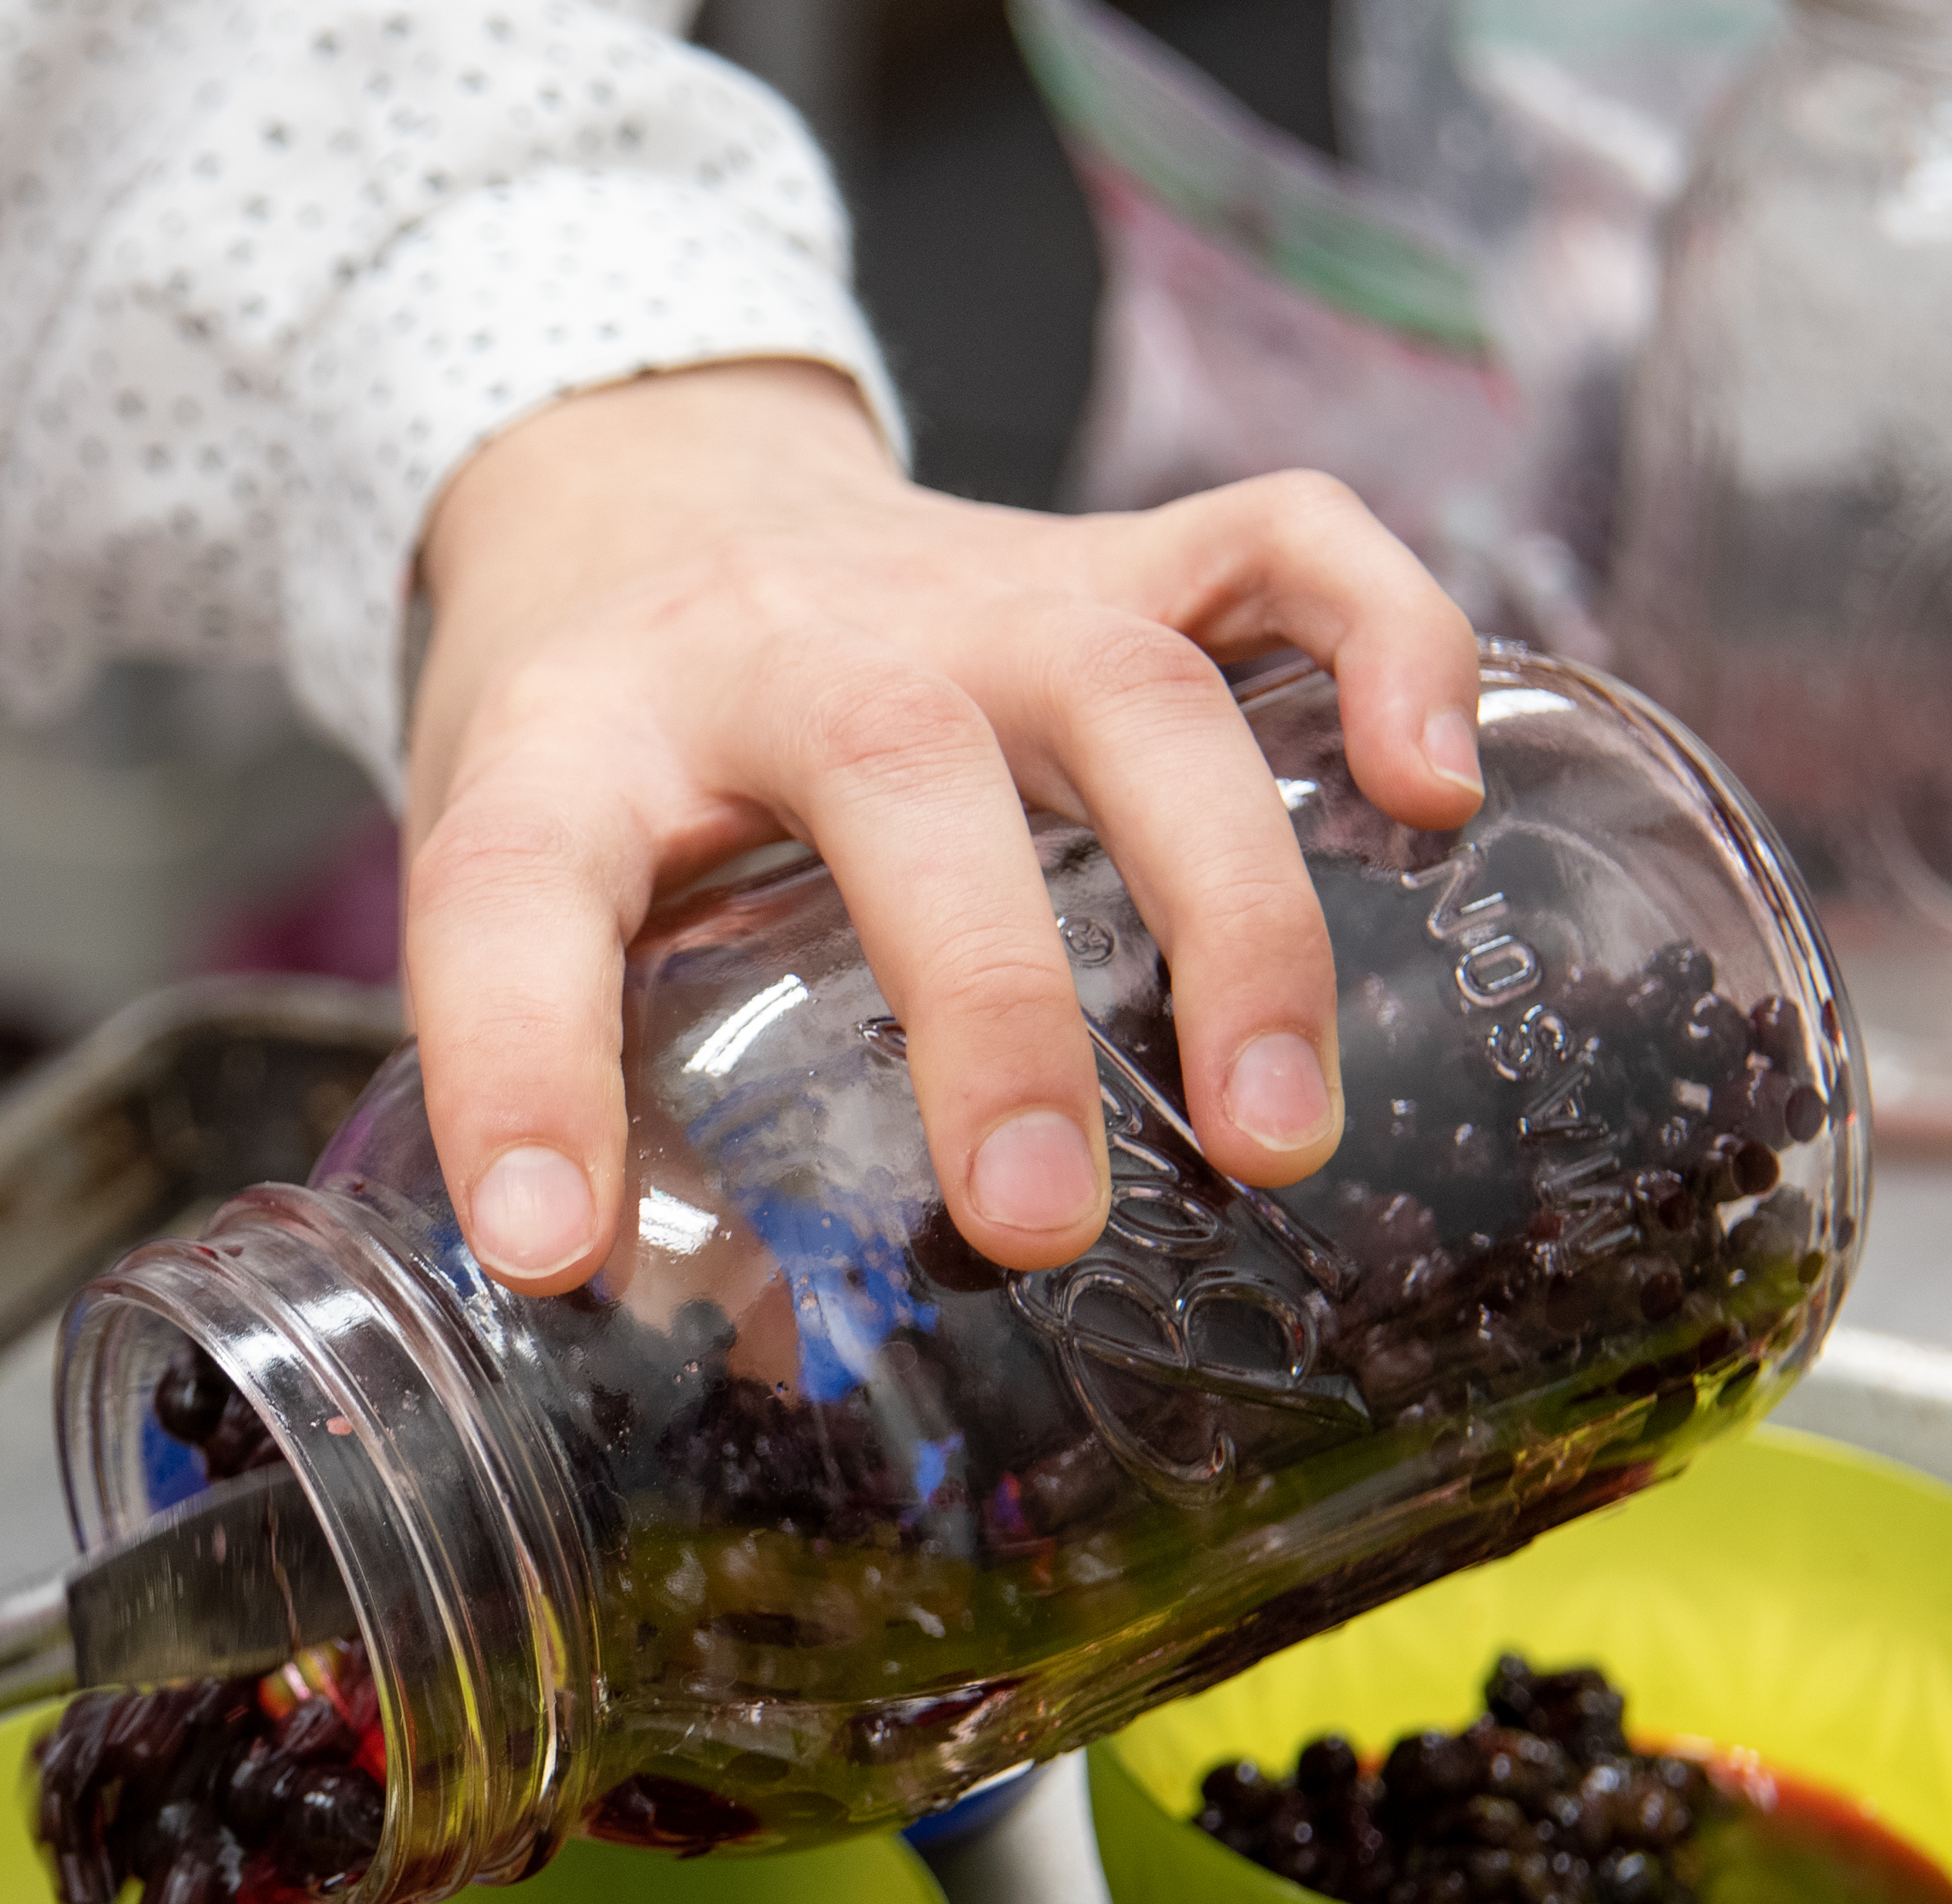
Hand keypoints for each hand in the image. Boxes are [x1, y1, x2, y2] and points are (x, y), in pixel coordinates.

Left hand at [405, 360, 1485, 1290]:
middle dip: (986, 1013)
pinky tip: (1437, 790)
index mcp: (571, 745)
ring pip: (1128, 689)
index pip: (514, 890)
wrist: (641, 493)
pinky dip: (1387, 642)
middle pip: (894, 774)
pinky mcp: (1109, 551)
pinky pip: (1278, 549)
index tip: (556, 1249)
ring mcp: (967, 583)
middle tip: (1030, 1227)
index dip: (519, 1071)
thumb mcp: (520, 898)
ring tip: (1271, 1131)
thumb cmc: (596, 752)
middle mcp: (779, 643)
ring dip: (1224, 911)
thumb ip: (607, 1107)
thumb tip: (752, 1362)